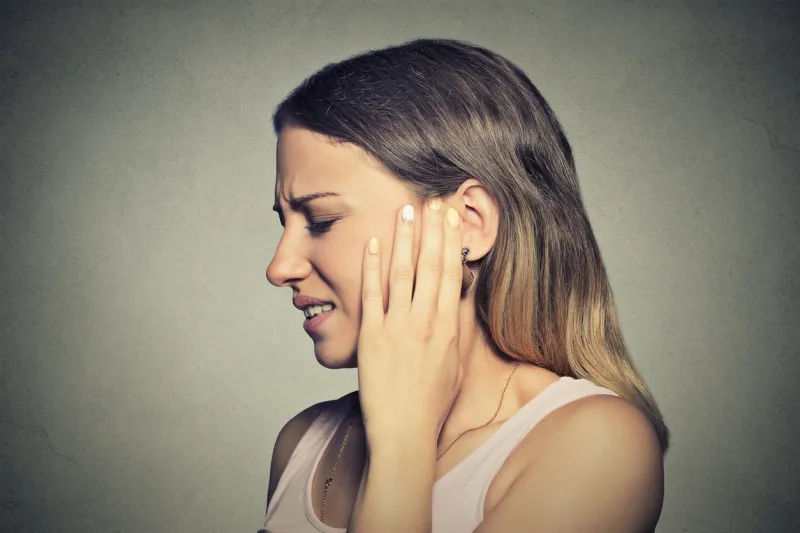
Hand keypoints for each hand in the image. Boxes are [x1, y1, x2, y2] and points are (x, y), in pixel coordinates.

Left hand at [357, 198, 463, 446]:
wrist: (404, 432)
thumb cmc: (432, 403)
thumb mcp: (455, 363)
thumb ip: (456, 329)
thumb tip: (459, 299)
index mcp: (448, 328)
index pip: (452, 274)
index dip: (452, 242)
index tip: (453, 216)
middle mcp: (425, 322)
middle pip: (430, 266)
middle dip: (432, 229)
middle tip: (433, 198)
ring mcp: (397, 328)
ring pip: (402, 273)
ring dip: (405, 238)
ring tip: (406, 210)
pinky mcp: (371, 337)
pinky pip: (371, 295)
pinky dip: (372, 267)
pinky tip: (375, 243)